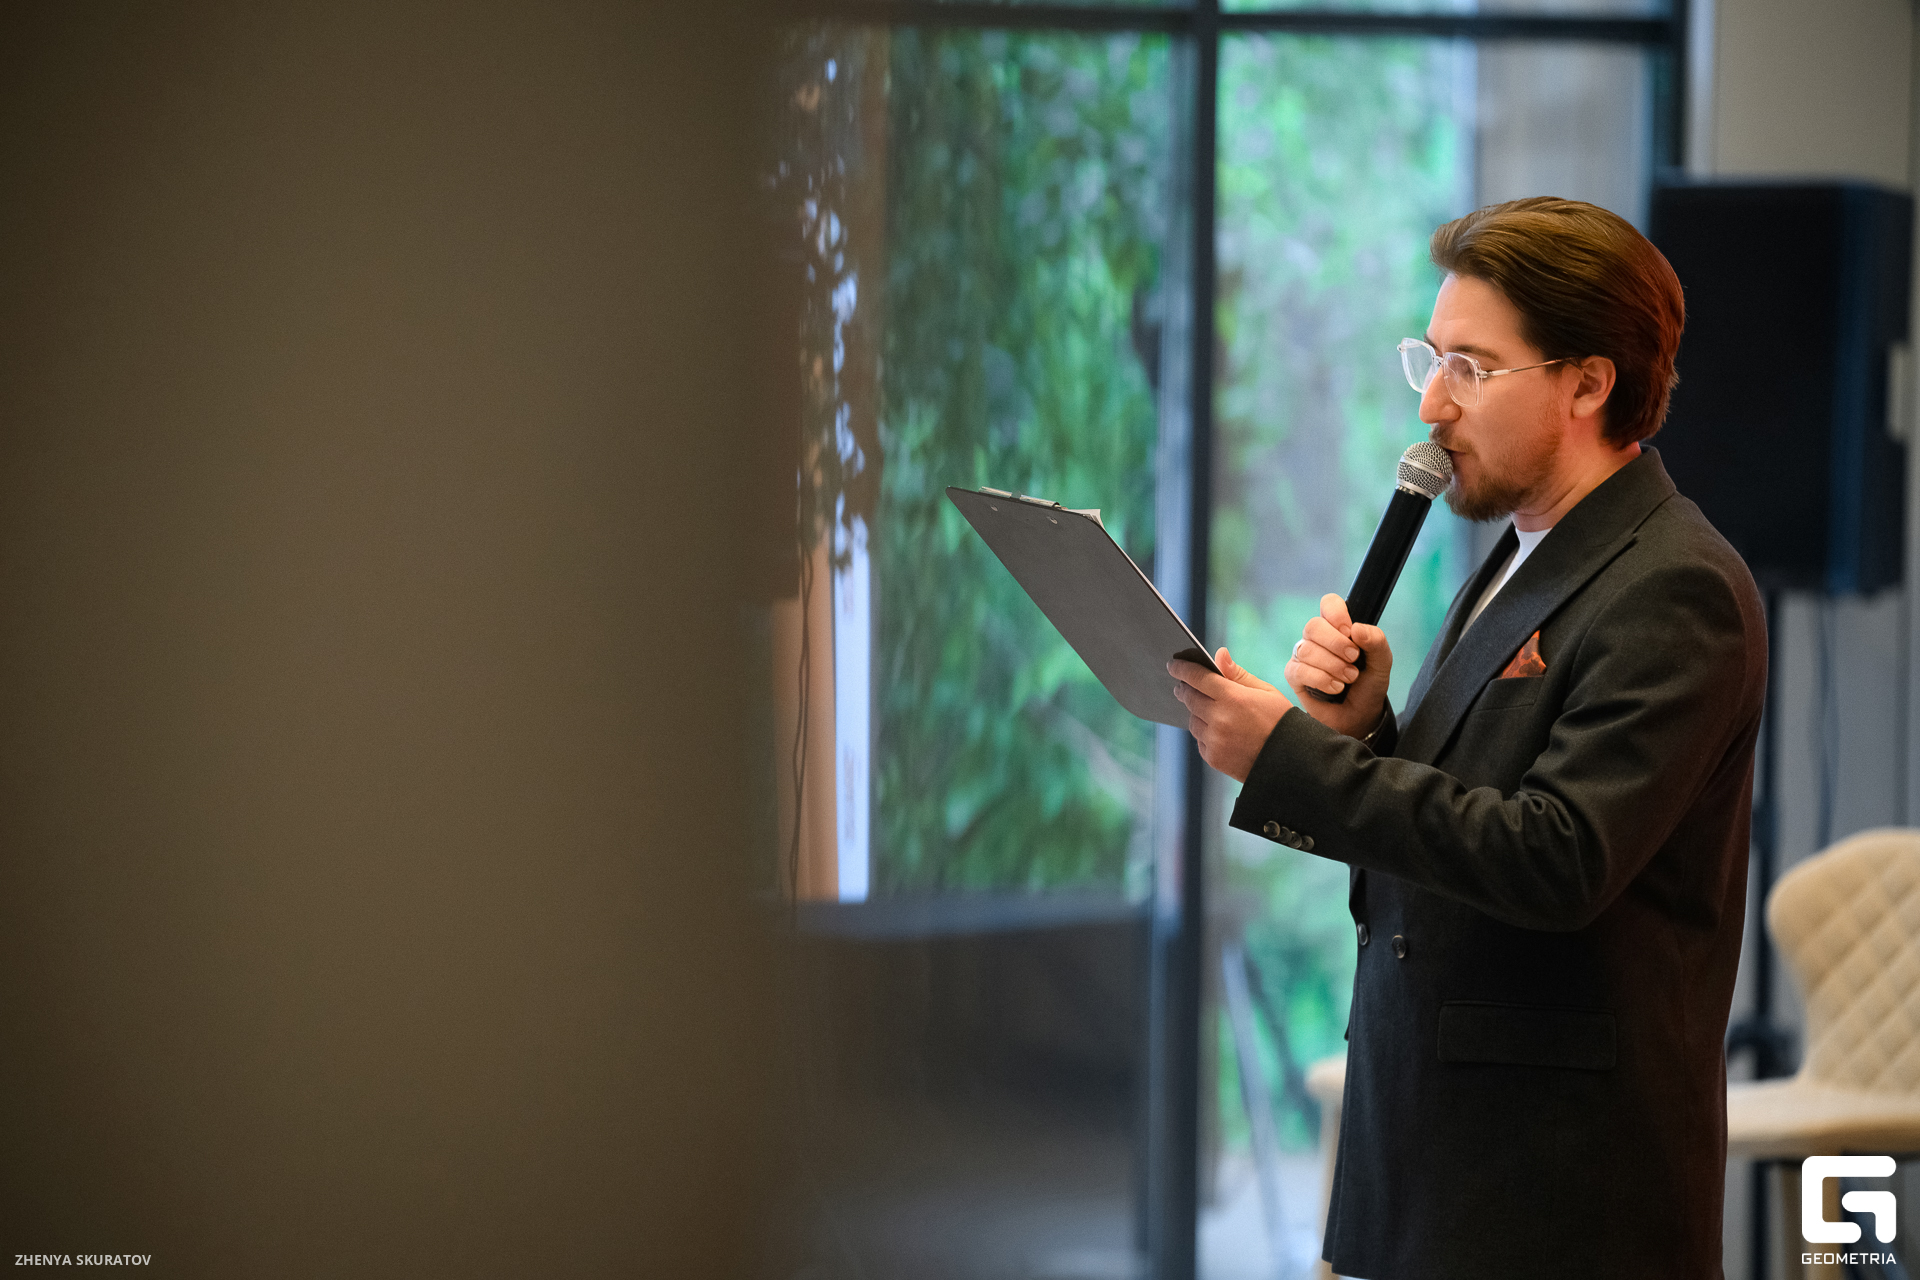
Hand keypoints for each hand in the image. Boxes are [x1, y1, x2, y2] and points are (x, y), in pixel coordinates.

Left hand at [1168, 647, 1293, 782]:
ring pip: (1193, 720)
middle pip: (1190, 698)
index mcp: (1234, 698)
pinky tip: (1219, 731)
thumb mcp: (1265, 692)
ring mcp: (1215, 740)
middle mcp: (1220, 719)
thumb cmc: (1281, 721)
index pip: (1198, 678)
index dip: (1182, 669)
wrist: (1293, 762)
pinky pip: (1200, 740)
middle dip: (1185, 689)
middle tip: (1183, 685)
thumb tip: (1218, 654)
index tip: (1173, 665)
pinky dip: (1205, 733)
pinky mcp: (1213, 758)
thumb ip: (1238, 674)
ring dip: (1196, 712)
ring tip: (1208, 710)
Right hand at [1283, 593, 1392, 739]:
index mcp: (1337, 627)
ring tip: (1349, 679)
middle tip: (1353, 659)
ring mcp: (1303, 656)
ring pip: (1307, 650)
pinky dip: (1321, 680)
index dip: (1336, 613)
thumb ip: (1376, 642)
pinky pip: (1299, 670)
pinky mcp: (1294, 675)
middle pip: (1313, 626)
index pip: (1329, 603)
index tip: (1349, 631)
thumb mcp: (1381, 663)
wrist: (1360, 716)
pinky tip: (1335, 688)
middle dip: (1336, 644)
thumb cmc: (1368, 686)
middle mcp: (1316, 638)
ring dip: (1332, 666)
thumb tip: (1357, 629)